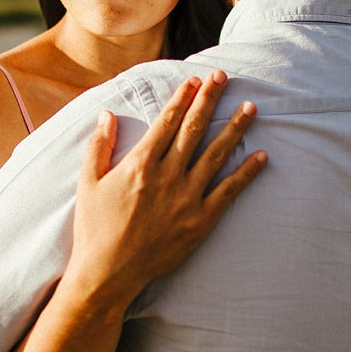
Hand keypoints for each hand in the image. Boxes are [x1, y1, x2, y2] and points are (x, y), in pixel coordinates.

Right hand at [66, 70, 266, 315]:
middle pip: (194, 129)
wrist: (107, 274)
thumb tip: (107, 114)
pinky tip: (262, 156)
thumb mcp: (87, 184)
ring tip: (251, 108)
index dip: (183, 98)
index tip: (196, 80)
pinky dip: (247, 173)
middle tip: (224, 77)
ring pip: (216, 154)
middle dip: (210, 100)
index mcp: (140, 164)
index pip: (167, 122)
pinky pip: (229, 191)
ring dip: (235, 129)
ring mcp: (186, 198)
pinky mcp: (201, 220)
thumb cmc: (94, 229)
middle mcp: (167, 176)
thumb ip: (99, 147)